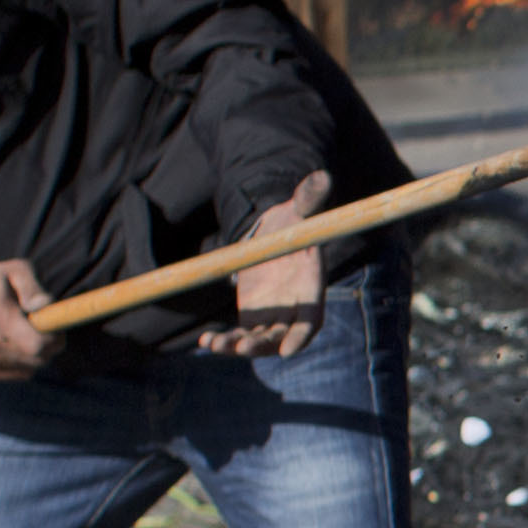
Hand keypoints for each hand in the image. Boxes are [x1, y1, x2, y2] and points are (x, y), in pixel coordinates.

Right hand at [0, 256, 59, 378]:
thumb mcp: (15, 270)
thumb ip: (33, 287)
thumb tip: (44, 306)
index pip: (38, 344)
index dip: (56, 339)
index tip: (56, 327)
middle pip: (37, 358)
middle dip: (50, 346)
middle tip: (46, 330)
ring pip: (30, 368)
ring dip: (37, 355)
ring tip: (28, 334)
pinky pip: (18, 374)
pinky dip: (24, 363)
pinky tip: (17, 345)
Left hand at [182, 172, 330, 356]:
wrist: (273, 232)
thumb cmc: (292, 222)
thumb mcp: (299, 209)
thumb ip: (308, 198)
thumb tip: (322, 176)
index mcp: (310, 287)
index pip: (311, 319)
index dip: (301, 336)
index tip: (287, 351)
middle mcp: (294, 308)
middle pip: (282, 337)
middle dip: (262, 346)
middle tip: (241, 347)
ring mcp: (273, 316)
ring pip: (258, 341)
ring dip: (237, 347)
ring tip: (214, 344)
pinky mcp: (254, 318)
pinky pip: (239, 336)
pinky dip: (224, 341)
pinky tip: (206, 341)